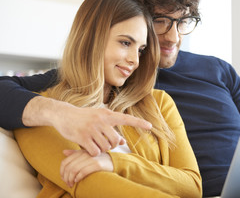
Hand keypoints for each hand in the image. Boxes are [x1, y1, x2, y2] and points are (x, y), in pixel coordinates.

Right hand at [23, 96, 151, 155]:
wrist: (63, 114)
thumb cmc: (83, 117)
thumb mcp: (98, 119)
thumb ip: (111, 129)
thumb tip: (122, 142)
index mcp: (107, 114)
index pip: (126, 118)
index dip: (139, 123)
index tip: (150, 126)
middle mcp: (101, 120)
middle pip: (115, 140)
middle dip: (111, 145)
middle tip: (103, 143)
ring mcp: (91, 128)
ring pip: (105, 147)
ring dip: (101, 149)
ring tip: (94, 143)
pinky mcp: (82, 137)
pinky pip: (95, 151)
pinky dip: (93, 152)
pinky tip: (88, 147)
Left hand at [60, 149, 113, 186]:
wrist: (113, 161)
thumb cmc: (98, 158)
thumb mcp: (86, 154)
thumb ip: (75, 153)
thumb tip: (64, 152)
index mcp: (80, 152)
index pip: (65, 162)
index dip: (61, 172)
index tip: (63, 178)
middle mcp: (85, 154)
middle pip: (68, 167)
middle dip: (66, 178)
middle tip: (67, 183)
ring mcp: (91, 159)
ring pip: (74, 170)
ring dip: (70, 179)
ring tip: (71, 184)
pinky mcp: (97, 164)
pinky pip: (83, 172)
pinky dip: (78, 178)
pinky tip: (78, 181)